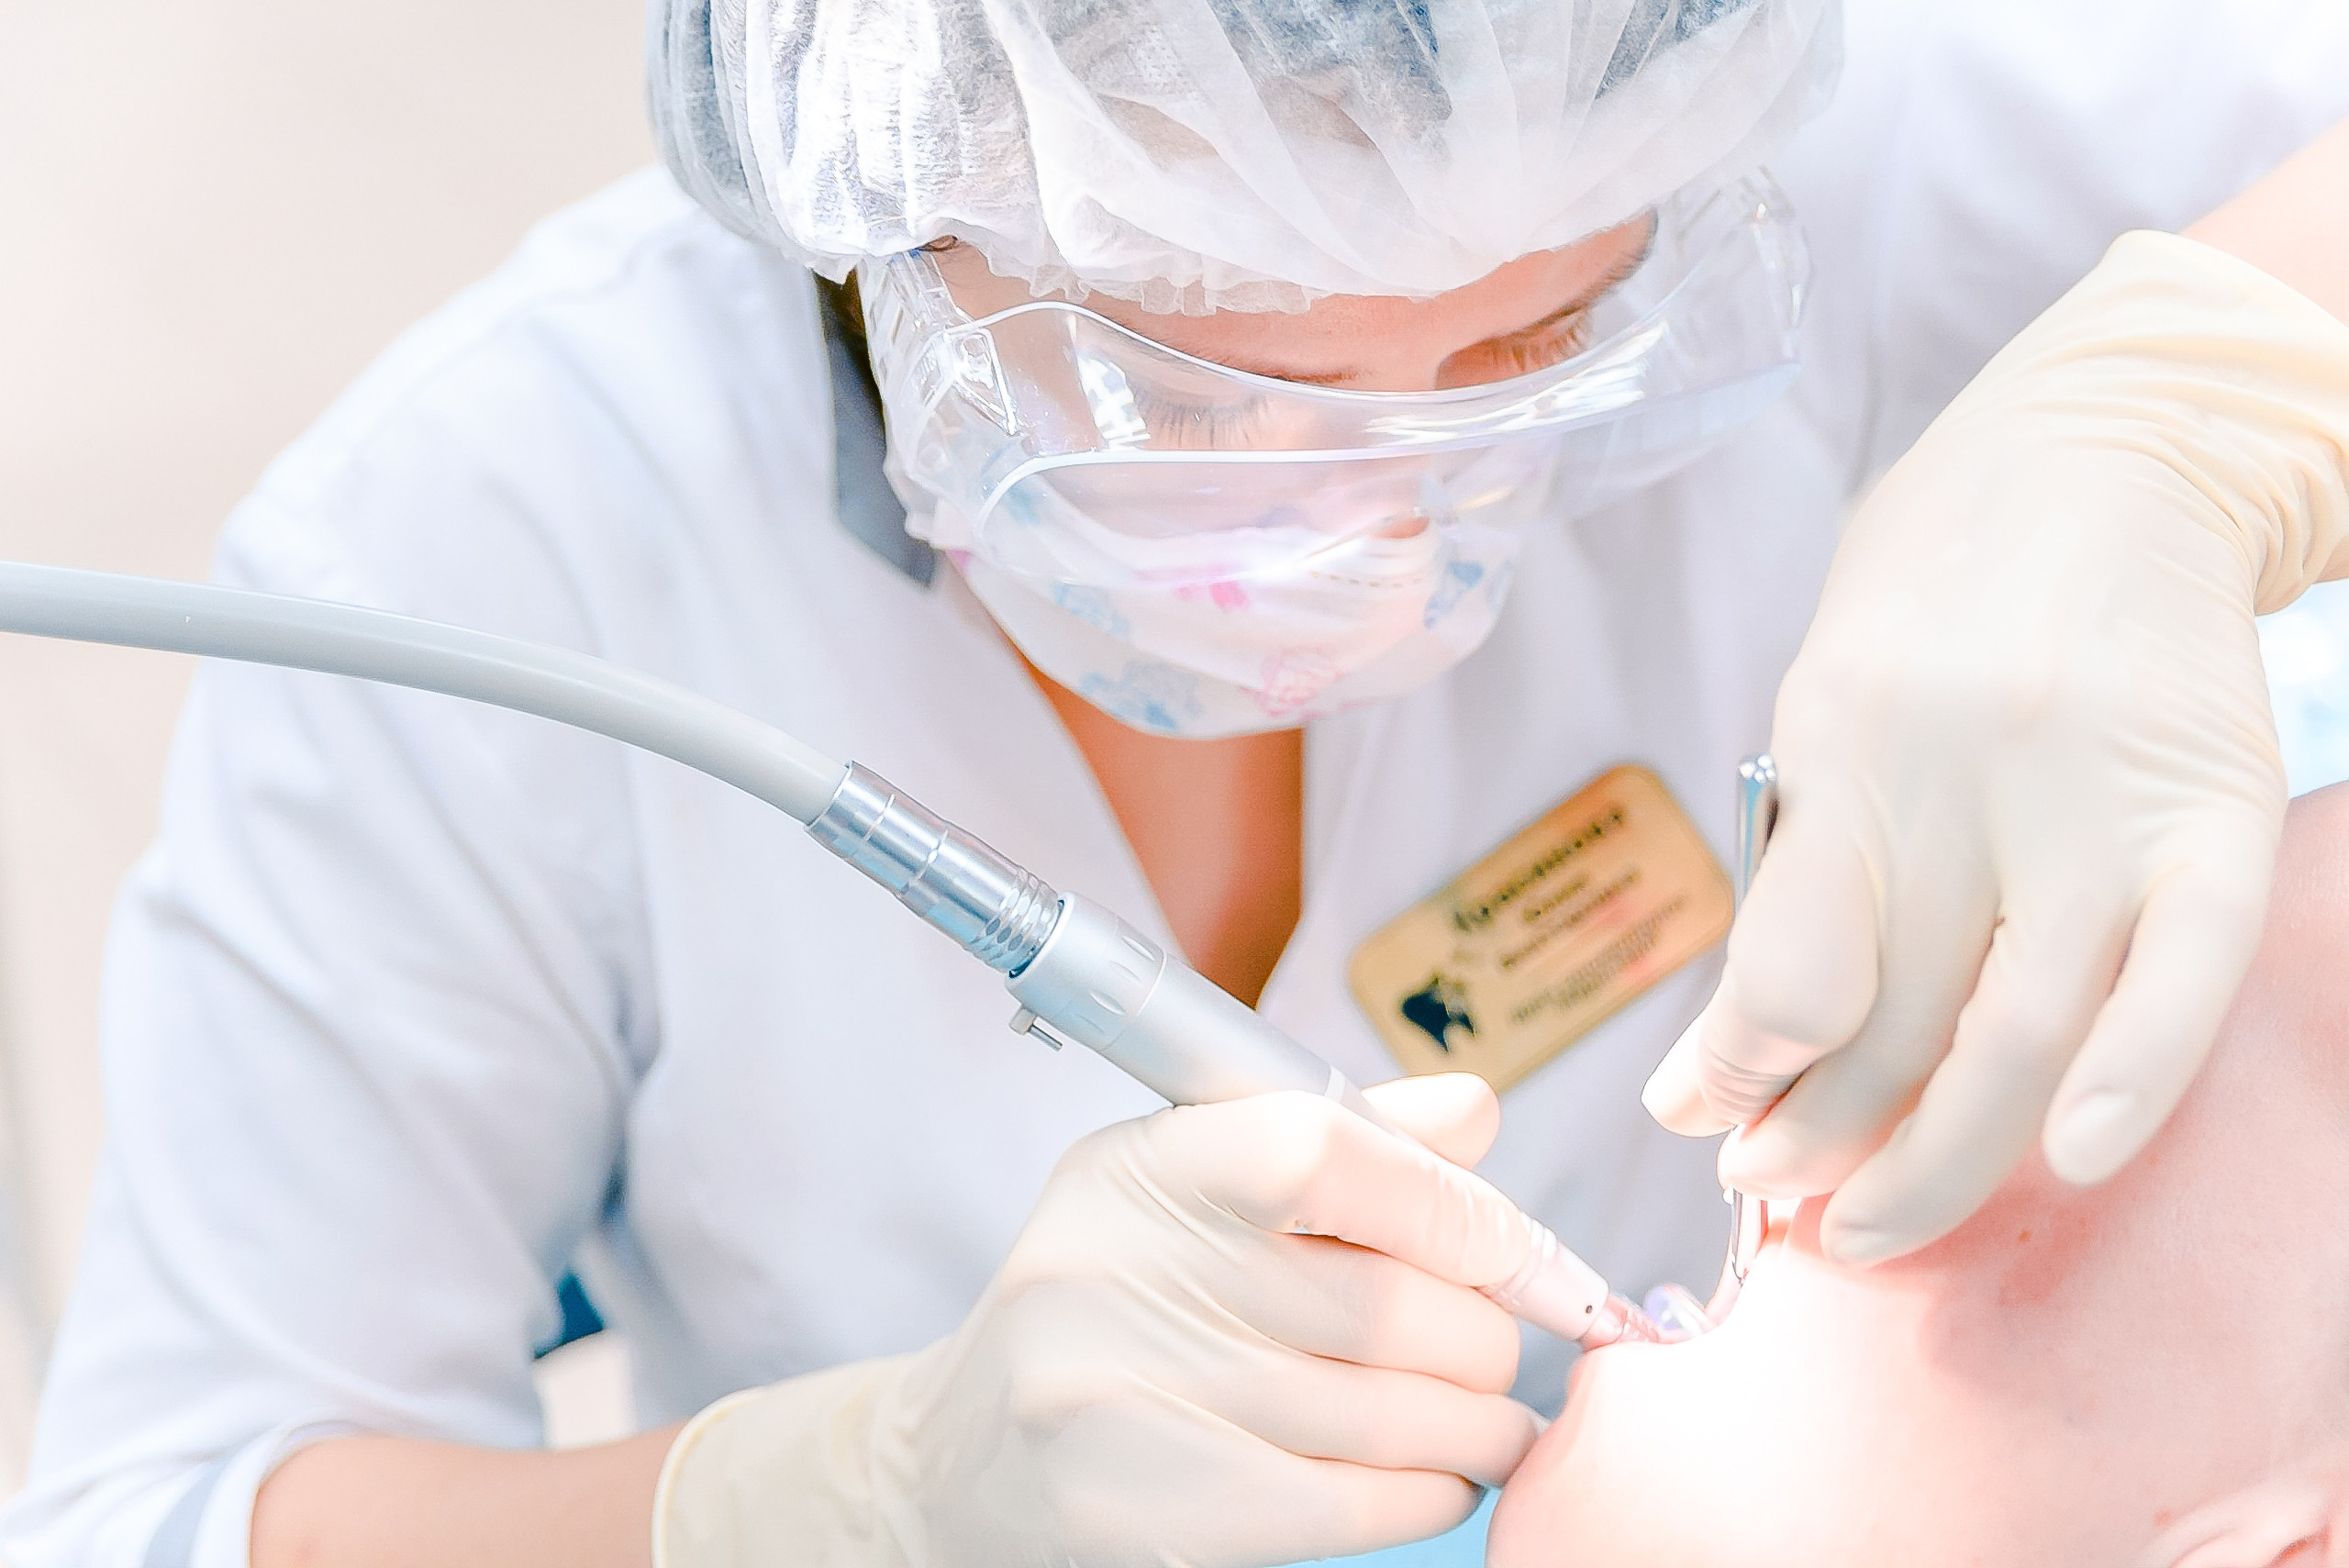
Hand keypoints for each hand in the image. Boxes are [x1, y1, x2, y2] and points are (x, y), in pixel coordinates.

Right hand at [654, 1075, 1542, 1566]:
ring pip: (1390, 1415)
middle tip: (1510, 1349)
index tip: (1522, 1251)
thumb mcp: (1188, 1188)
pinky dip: (1432, 1491)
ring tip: (1497, 1420)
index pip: (1321, 1148)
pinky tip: (1440, 1476)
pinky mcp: (1144, 1517)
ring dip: (1483, 1424)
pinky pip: (1354, 1504)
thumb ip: (1336, 1138)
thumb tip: (1476, 1113)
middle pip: (1385, 1305)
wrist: (962, 1459)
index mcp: (1137, 1170)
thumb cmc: (1117, 1301)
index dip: (1455, 1203)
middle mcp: (1114, 1277)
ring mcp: (1121, 1404)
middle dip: (1488, 1337)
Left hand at [1644, 231, 2348, 1264]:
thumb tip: (1739, 1033)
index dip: (1737, 1067)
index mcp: (1841, 724)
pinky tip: (2067, 1161)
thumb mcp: (1825, 674)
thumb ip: (1801, 840)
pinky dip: (2129, 1081)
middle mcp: (1961, 764)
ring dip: (1937, 1159)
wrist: (2116, 442)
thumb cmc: (1937, 575)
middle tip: (1773, 1189)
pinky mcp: (2216, 806)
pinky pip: (2181, 973)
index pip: (1785, 956)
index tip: (1700, 1118)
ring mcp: (2097, 790)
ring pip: (2020, 1031)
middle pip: (1891, 1017)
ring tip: (1866, 1226)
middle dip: (1817, 1135)